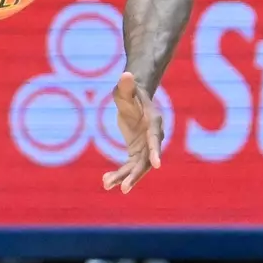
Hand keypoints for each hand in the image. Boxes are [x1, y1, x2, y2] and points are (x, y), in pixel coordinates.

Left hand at [102, 72, 162, 193]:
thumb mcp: (126, 89)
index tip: (157, 165)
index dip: (156, 151)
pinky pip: (128, 167)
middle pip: (146, 160)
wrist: (134, 99)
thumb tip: (127, 74)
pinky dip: (119, 174)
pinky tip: (105, 181)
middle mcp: (152, 138)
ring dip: (123, 178)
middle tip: (124, 188)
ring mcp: (145, 148)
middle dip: (135, 175)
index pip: (155, 138)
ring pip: (136, 168)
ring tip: (106, 185)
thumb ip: (127, 85)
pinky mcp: (137, 153)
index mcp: (154, 122)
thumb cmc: (131, 92)